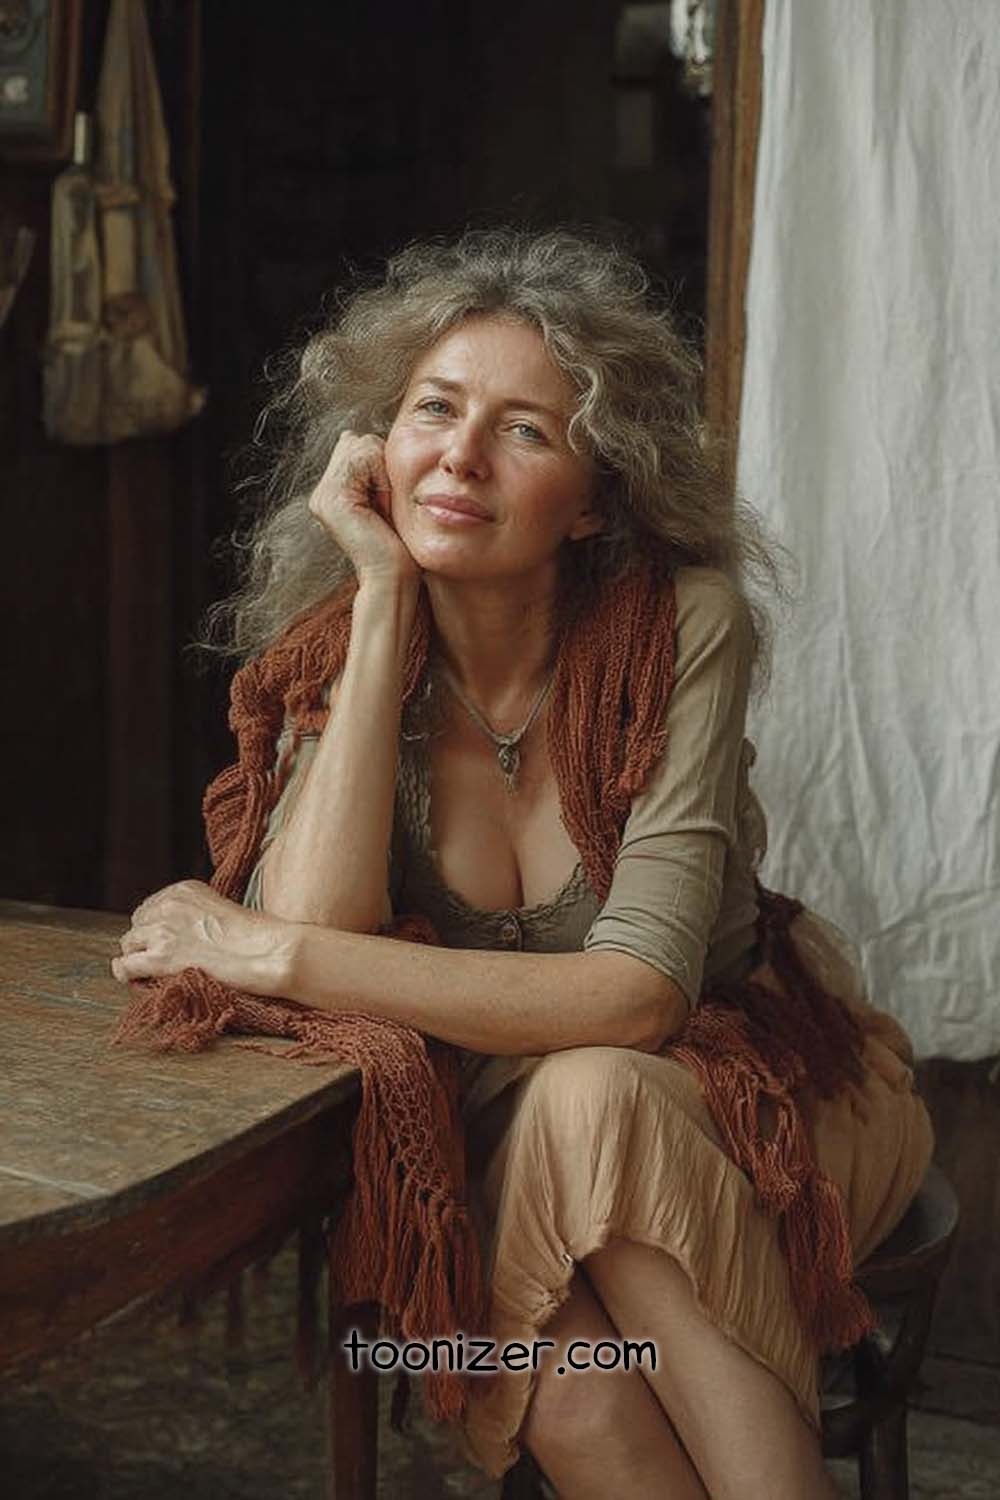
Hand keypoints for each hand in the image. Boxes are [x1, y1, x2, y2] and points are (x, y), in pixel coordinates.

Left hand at [112, 881, 292, 994]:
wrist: (267, 951)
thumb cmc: (255, 937)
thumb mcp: (219, 909)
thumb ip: (194, 914)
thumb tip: (178, 936)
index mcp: (183, 889)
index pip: (151, 907)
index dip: (154, 927)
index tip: (164, 941)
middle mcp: (169, 904)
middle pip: (138, 924)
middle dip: (145, 941)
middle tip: (160, 959)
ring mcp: (163, 930)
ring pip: (129, 943)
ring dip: (137, 956)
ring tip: (152, 970)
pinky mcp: (162, 957)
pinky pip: (126, 965)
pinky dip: (126, 973)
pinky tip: (135, 979)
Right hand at [309, 431, 418, 585]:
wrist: (393, 576)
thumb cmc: (400, 544)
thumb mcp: (386, 498)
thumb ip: (372, 470)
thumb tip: (356, 436)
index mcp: (333, 492)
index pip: (358, 444)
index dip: (382, 466)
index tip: (386, 502)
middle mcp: (323, 492)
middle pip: (358, 441)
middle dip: (382, 466)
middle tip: (384, 506)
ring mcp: (324, 495)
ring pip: (362, 446)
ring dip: (384, 473)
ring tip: (383, 508)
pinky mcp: (333, 497)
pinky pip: (364, 457)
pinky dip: (382, 478)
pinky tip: (380, 507)